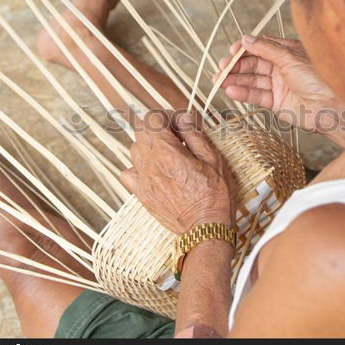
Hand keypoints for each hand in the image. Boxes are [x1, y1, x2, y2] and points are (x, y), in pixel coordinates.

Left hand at [120, 111, 234, 233]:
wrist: (206, 228)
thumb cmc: (215, 195)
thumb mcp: (213, 159)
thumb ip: (194, 134)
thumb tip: (183, 118)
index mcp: (166, 153)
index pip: (152, 118)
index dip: (167, 115)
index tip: (181, 123)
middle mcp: (149, 165)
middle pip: (140, 131)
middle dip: (158, 127)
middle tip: (178, 136)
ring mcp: (143, 181)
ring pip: (135, 150)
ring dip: (150, 145)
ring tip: (170, 154)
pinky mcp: (142, 195)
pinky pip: (129, 173)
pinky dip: (138, 167)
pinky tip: (154, 170)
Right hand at [217, 35, 344, 144]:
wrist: (332, 107)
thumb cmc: (319, 78)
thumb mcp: (290, 58)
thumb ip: (266, 49)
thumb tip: (246, 39)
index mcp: (286, 52)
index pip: (259, 47)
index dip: (244, 49)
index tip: (232, 51)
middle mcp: (281, 67)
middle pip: (252, 64)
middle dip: (235, 66)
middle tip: (221, 68)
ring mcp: (278, 85)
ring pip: (252, 81)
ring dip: (235, 80)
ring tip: (219, 81)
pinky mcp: (276, 103)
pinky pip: (256, 96)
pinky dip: (243, 93)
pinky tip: (231, 90)